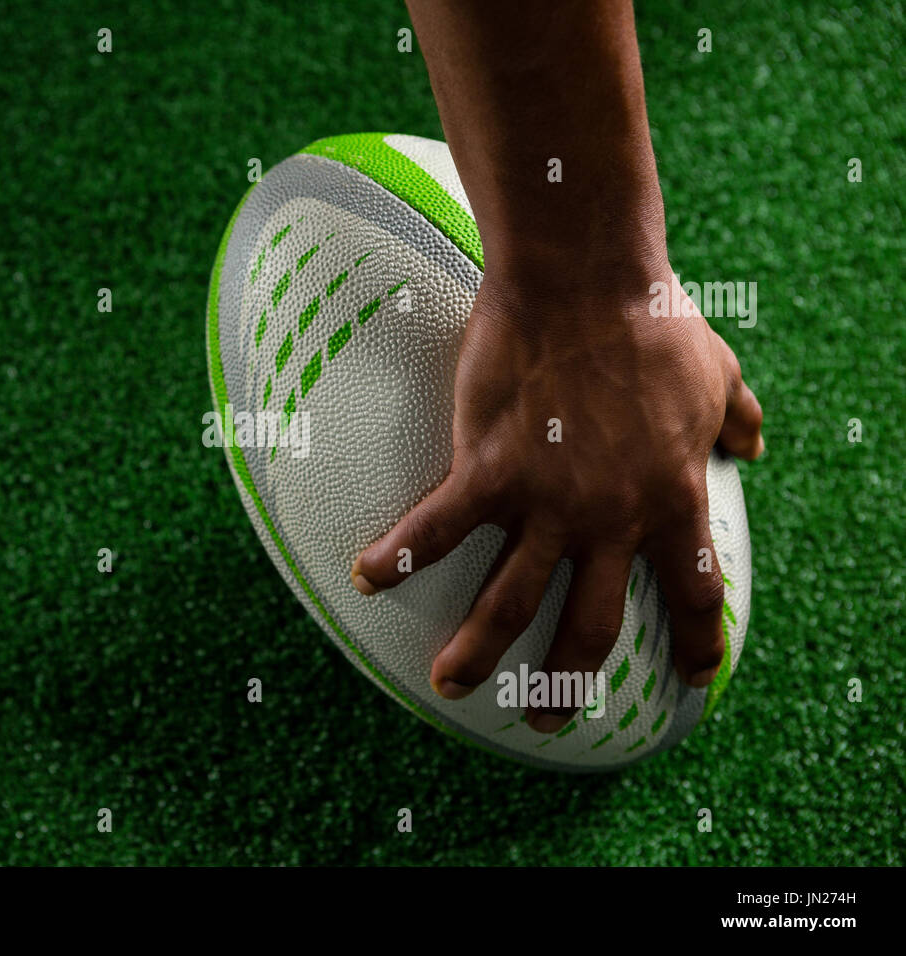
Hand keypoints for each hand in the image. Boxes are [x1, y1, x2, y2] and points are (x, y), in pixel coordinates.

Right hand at [349, 263, 763, 731]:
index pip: (694, 588)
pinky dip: (398, 558)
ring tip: (451, 684)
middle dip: (568, 683)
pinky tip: (364, 579)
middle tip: (548, 720)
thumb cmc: (650, 321)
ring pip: (509, 601)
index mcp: (667, 499)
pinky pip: (437, 530)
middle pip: (590, 624)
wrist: (585, 282)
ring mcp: (547, 502)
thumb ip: (733, 414)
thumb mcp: (715, 371)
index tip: (689, 673)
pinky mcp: (489, 471)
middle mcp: (609, 519)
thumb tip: (752, 442)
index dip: (696, 638)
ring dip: (479, 653)